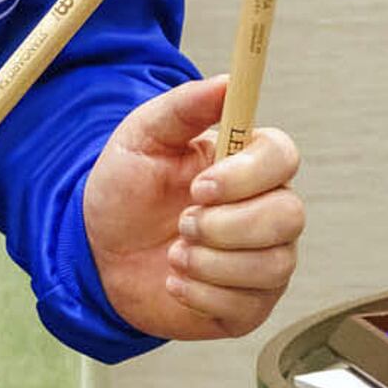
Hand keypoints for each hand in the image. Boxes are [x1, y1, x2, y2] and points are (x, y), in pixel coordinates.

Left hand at [86, 75, 305, 341]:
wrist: (98, 254)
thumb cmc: (127, 190)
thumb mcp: (142, 138)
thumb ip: (184, 107)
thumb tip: (228, 81)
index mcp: (248, 164)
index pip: (284, 157)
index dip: (247, 175)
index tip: (199, 186)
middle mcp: (268, 210)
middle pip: (289, 216)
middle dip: (227, 226)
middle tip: (182, 224)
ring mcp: (263, 260)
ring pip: (273, 265)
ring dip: (211, 263)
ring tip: (173, 255)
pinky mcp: (249, 306)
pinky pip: (248, 305)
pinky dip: (201, 294)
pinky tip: (175, 281)